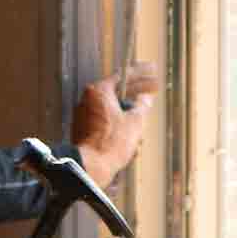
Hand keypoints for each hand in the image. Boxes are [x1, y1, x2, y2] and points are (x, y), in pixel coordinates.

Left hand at [72, 63, 158, 189]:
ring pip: (113, 112)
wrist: (91, 167)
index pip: (124, 75)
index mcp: (99, 91)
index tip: (153, 70)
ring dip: (129, 119)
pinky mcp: (83, 131)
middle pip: (118, 93)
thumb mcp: (135, 121)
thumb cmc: (112, 143)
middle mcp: (88, 100)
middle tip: (153, 91)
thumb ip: (143, 105)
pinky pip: (106, 124)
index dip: (142, 73)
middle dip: (137, 96)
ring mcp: (84, 115)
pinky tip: (131, 145)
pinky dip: (119, 129)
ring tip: (141, 135)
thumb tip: (146, 98)